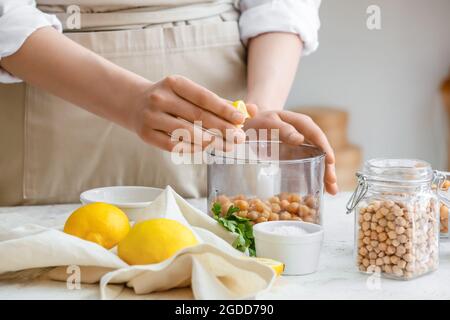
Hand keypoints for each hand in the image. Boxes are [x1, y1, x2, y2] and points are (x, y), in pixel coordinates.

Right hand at [131, 75, 246, 151]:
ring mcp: (151, 117)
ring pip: (186, 133)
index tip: (241, 119)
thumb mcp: (190, 93)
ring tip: (227, 146)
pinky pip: (173, 145)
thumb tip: (251, 110)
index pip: (203, 97)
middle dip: (222, 128)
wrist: (135, 104)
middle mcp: (161, 98)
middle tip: (239, 137)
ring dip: (210, 141)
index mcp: (174, 83)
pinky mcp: (146, 134)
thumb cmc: (171, 99)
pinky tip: (205, 149)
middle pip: (197, 116)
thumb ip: (219, 102)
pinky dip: (192, 148)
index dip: (223, 109)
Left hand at [243, 109, 337, 194]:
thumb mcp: (268, 122)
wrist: (251, 125)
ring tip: (331, 191)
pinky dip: (314, 177)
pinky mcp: (297, 155)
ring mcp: (303, 146)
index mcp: (301, 123)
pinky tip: (319, 190)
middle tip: (332, 183)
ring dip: (324, 175)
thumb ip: (282, 129)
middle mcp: (306, 134)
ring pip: (318, 160)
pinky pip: (309, 165)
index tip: (330, 161)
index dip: (325, 148)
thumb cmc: (259, 121)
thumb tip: (299, 139)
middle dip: (328, 167)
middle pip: (321, 150)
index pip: (317, 135)